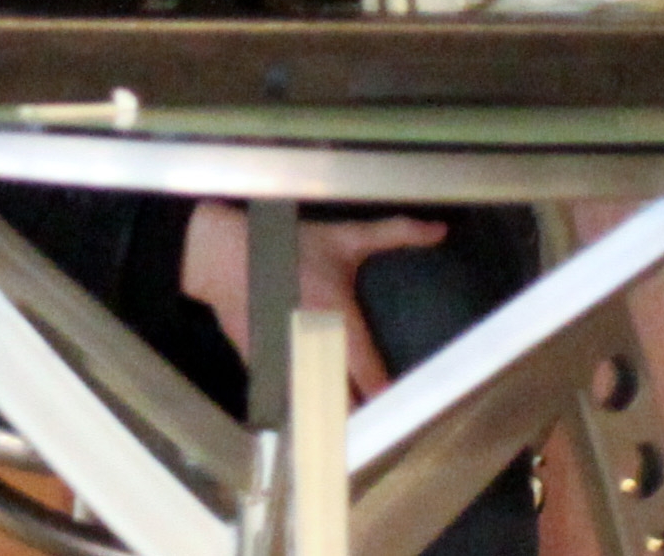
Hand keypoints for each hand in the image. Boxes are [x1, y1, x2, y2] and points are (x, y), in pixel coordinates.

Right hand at [181, 202, 448, 400]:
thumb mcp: (344, 238)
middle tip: (377, 425)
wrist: (222, 255)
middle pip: (344, 402)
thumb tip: (441, 231)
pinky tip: (310, 420)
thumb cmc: (288, 246)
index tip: (402, 407)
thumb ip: (394, 234)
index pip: (370, 376)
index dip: (386, 396)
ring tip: (346, 432)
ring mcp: (285, 361)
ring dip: (330, 417)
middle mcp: (315, 347)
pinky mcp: (262, 367)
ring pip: (315, 406)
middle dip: (360, 416)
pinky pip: (287, 399)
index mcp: (339, 321)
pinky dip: (300, 409)